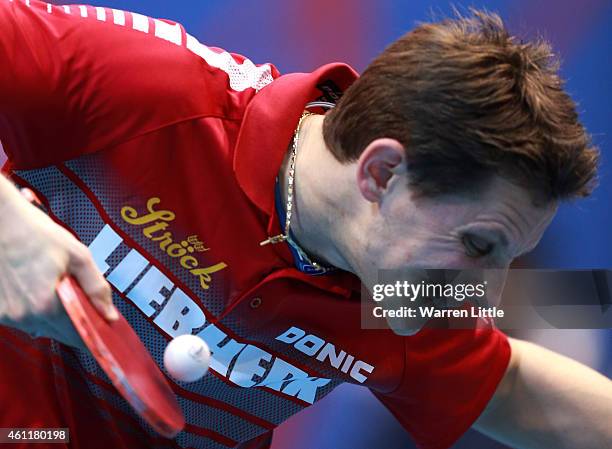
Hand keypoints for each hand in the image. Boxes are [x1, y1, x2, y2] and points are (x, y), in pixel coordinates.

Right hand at [0, 176, 117, 346]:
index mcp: (46, 304)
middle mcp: (24, 315)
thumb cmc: (39, 234)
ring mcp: (7, 315)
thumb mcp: (78, 255)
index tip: (105, 335)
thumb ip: (96, 288)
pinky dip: (35, 313)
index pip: (77, 334)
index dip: (93, 336)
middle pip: (59, 334)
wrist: (1, 222)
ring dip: (55, 320)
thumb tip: (109, 315)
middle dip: (76, 326)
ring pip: (41, 329)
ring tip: (60, 294)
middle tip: (87, 310)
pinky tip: (39, 292)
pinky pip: (24, 320)